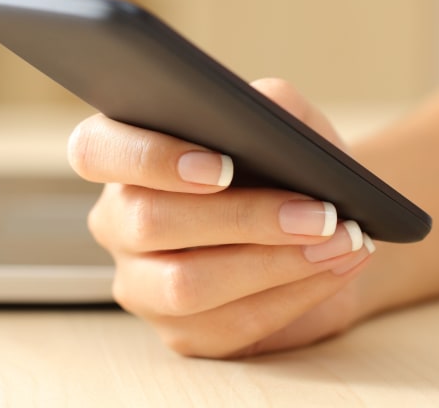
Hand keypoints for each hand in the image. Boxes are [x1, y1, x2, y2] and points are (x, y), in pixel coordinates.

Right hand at [67, 78, 374, 358]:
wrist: (322, 227)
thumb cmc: (289, 165)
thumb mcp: (287, 121)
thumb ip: (268, 103)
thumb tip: (262, 109)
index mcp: (123, 155)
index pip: (97, 150)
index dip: (150, 158)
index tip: (222, 166)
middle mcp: (119, 221)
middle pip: (150, 223)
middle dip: (243, 218)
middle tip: (318, 212)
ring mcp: (142, 285)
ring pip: (186, 286)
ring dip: (276, 263)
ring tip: (341, 241)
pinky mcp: (182, 334)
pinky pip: (229, 326)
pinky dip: (293, 296)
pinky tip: (335, 270)